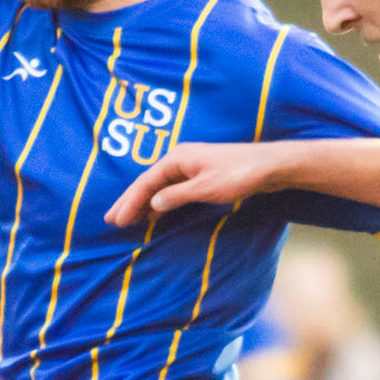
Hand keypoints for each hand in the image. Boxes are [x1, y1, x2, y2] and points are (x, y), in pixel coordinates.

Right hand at [107, 141, 279, 229]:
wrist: (268, 165)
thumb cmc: (239, 174)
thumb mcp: (205, 188)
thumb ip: (177, 196)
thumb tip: (153, 203)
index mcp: (177, 159)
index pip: (146, 182)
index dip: (130, 202)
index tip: (116, 220)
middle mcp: (180, 159)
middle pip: (148, 182)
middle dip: (129, 201)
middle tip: (111, 220)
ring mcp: (190, 166)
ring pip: (158, 186)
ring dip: (142, 203)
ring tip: (127, 219)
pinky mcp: (200, 174)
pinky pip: (171, 189)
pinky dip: (159, 202)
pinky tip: (154, 213)